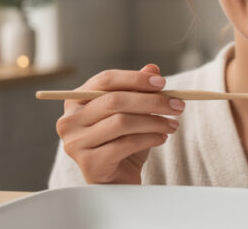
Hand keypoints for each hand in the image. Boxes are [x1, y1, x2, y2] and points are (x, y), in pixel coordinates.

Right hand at [55, 64, 184, 183]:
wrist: (116, 179)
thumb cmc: (122, 141)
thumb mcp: (132, 112)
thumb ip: (138, 90)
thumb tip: (152, 69)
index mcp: (76, 100)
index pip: (106, 80)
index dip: (135, 79)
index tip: (162, 82)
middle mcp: (70, 120)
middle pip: (115, 100)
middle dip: (152, 101)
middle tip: (178, 105)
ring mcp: (76, 143)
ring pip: (122, 122)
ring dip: (154, 122)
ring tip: (173, 124)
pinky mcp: (89, 163)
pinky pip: (125, 144)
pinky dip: (149, 139)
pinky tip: (162, 138)